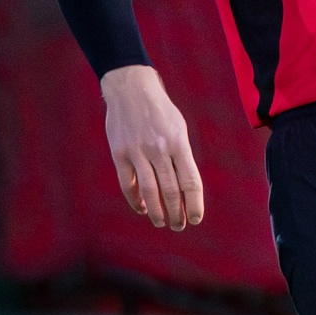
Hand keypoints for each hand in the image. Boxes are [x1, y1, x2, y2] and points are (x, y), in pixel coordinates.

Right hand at [101, 64, 204, 231]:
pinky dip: (135, 200)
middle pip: (170, 191)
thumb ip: (182, 156)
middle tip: (178, 225)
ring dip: (157, 212)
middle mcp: (159, 149)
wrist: (130, 88)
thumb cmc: (159, 110)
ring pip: (149, 192)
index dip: (194, 204)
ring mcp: (137, 151)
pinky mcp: (120, 153)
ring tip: (161, 222)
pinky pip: (128, 184)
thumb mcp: (178, 127)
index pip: (190, 181)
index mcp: (178, 142)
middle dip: (176, 213)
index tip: (195, 219)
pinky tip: (142, 208)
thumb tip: (184, 188)